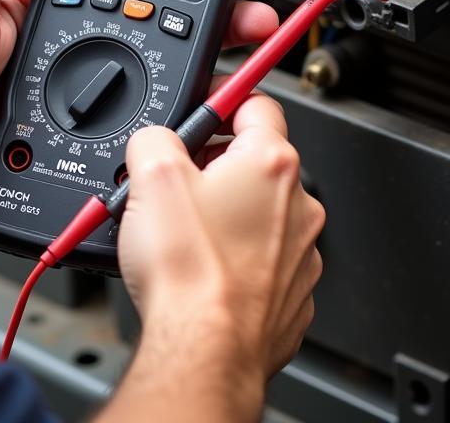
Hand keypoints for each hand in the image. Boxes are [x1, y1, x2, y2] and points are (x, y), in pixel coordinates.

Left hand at [0, 0, 278, 225]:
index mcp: (45, 10)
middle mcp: (70, 56)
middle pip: (157, 33)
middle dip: (213, 15)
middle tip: (251, 5)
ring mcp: (78, 104)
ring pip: (156, 84)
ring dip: (207, 67)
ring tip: (245, 48)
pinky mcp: (77, 149)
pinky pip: (134, 138)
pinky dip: (173, 129)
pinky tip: (207, 114)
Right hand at [105, 96, 324, 421]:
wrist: (205, 351)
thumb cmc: (189, 273)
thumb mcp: (150, 176)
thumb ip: (155, 138)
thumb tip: (154, 140)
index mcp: (270, 162)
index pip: (256, 102)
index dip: (224, 98)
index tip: (207, 106)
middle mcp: (298, 202)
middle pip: (255, 159)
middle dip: (216, 164)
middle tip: (178, 182)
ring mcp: (300, 251)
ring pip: (261, 212)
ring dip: (229, 213)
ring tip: (187, 234)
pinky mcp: (293, 291)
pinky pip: (266, 258)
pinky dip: (239, 256)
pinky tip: (206, 269)